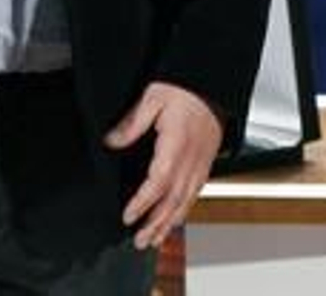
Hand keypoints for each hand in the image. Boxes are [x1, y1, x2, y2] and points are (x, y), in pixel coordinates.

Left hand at [105, 81, 221, 249]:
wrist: (213, 85)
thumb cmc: (186, 89)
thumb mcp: (154, 97)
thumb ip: (133, 122)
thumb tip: (112, 141)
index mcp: (176, 144)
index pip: (158, 182)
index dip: (143, 202)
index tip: (128, 216)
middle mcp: (191, 159)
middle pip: (173, 200)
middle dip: (156, 224)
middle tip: (140, 241)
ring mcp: (201, 163)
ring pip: (186, 201)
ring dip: (170, 223)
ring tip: (156, 239)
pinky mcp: (206, 163)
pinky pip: (196, 193)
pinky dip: (185, 211)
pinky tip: (177, 219)